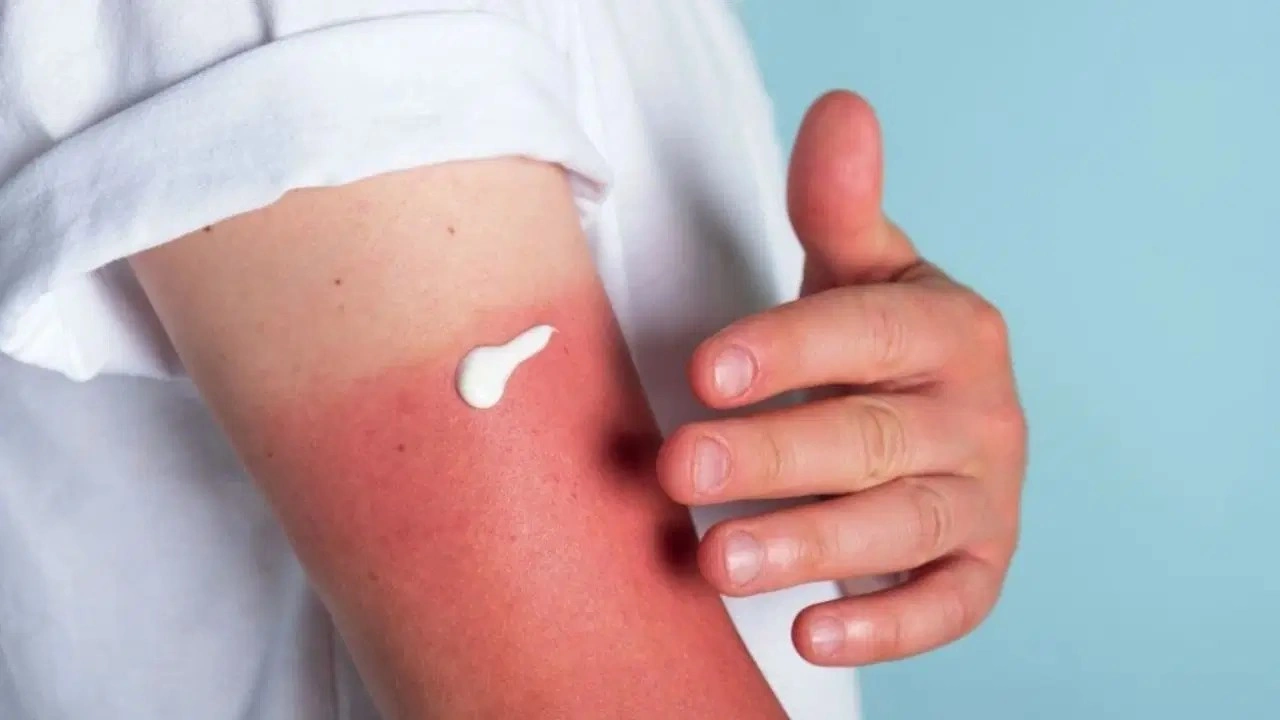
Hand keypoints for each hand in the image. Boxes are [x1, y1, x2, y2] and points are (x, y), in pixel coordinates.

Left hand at [657, 91, 1026, 665]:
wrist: (940, 418)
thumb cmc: (874, 344)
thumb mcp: (858, 271)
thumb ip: (838, 205)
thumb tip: (839, 107)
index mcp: (952, 328)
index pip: (868, 333)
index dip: (789, 348)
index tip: (705, 368)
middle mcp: (982, 415)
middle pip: (870, 439)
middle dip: (771, 457)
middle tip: (675, 469)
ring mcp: (987, 497)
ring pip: (900, 527)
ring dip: (809, 547)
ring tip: (716, 562)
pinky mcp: (983, 568)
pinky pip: (948, 606)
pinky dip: (887, 628)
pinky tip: (812, 636)